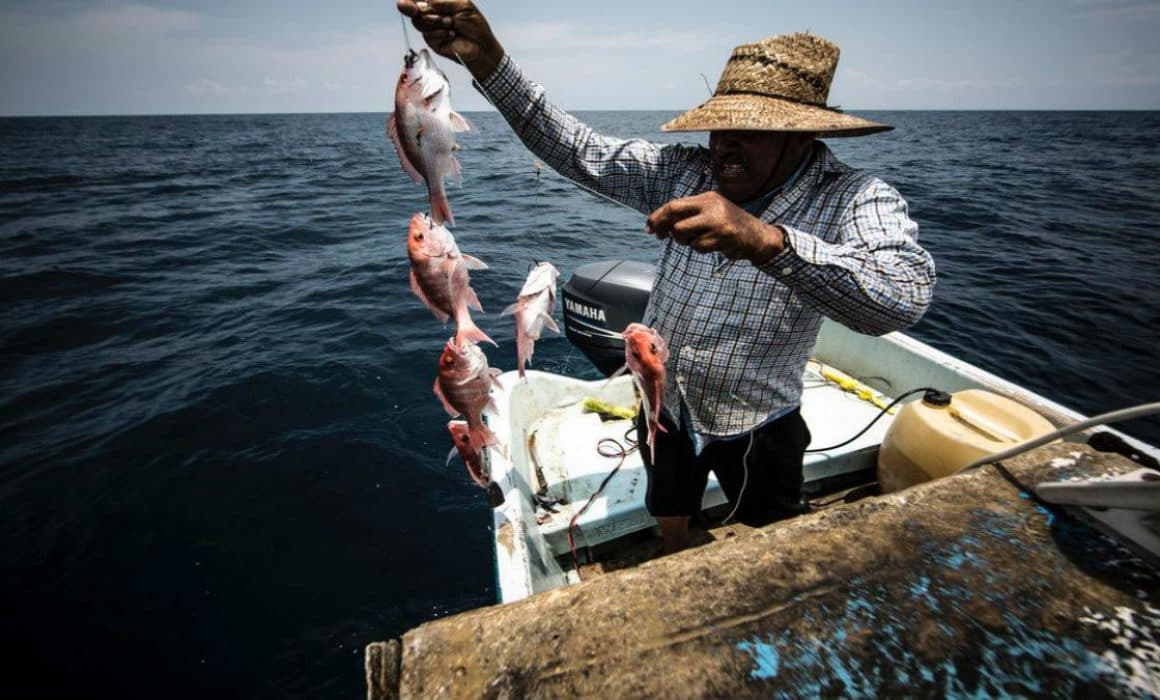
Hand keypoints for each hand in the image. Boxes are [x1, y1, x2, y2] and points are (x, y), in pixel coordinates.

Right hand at [397, 0, 503, 79]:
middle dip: (425, 10)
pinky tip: (452, 34)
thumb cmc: (474, 24)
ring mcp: (430, 28)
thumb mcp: (462, 5)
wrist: (481, 46)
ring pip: (418, 22)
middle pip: (413, 9)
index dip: (409, 0)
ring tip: (451, 23)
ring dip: (436, 21)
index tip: (405, 2)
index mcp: (436, 3)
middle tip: (442, 15)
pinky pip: (428, 34)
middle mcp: (430, 14)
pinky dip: (440, 33)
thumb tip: (424, 2)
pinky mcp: (432, 41)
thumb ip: (442, 1)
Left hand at [645, 192, 785, 263]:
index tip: (648, 227)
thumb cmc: (726, 225)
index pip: (674, 205)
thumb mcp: (709, 212)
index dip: (657, 216)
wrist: (756, 236)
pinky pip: (698, 247)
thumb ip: (687, 215)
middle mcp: (712, 207)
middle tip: (660, 236)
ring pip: (683, 234)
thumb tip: (657, 225)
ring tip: (697, 239)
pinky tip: (712, 244)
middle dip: (663, 228)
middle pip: (675, 218)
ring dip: (684, 241)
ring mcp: (718, 222)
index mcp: (707, 198)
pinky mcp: (723, 238)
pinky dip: (699, 248)